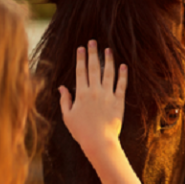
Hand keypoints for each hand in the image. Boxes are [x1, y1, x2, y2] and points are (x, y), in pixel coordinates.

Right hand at [59, 40, 127, 158]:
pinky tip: (123, 66)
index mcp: (81, 93)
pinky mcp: (119, 102)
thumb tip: (61, 87)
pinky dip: (123, 75)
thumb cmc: (81, 131)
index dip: (81, 58)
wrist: (99, 142)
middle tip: (93, 42)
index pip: (81, 71)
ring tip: (108, 50)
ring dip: (108, 60)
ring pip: (108, 73)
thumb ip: (65, 100)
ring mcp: (108, 96)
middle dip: (92, 53)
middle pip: (94, 68)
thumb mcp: (68, 116)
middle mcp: (95, 91)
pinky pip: (121, 86)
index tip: (81, 48)